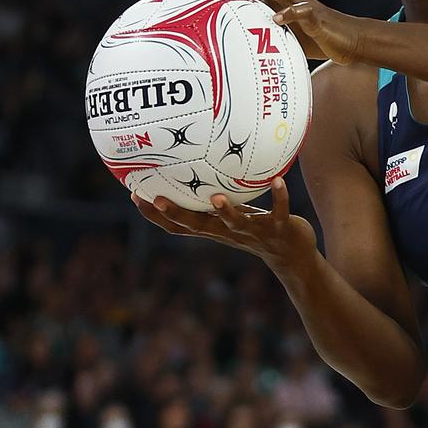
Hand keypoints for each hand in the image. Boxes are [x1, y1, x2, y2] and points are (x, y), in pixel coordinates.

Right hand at [132, 178, 317, 271]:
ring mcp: (255, 232)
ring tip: (216, 197)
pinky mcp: (280, 228)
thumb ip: (216, 203)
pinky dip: (280, 196)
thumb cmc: (258, 229)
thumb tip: (199, 173)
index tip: (135, 196)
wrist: (293, 255)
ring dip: (227, 212)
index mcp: (216, 229)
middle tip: (157, 198)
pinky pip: (279, 211)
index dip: (156, 215)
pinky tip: (278, 180)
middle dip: (177, 214)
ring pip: (237, 223)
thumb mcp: (233, 217)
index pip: (179, 226)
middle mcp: (230, 232)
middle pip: (199, 227)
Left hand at [190, 0, 363, 63]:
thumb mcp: (280, 39)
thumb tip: (228, 55)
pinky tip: (275, 20)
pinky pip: (301, 11)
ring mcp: (299, 3)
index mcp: (272, 0)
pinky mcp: (316, 16)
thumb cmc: (314, 42)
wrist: (350, 42)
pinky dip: (287, 14)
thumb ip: (259, 37)